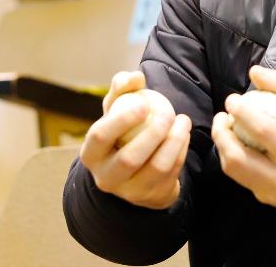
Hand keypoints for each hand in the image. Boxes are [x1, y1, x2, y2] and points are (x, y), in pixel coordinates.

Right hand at [78, 70, 191, 209]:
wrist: (134, 168)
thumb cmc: (121, 129)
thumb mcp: (117, 106)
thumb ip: (123, 86)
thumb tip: (135, 77)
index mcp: (90, 154)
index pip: (100, 137)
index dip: (121, 120)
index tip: (144, 104)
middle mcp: (106, 178)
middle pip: (130, 159)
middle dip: (153, 133)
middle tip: (169, 112)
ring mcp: (129, 192)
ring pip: (156, 168)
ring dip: (174, 142)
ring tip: (183, 120)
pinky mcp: (152, 197)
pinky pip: (171, 174)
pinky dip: (181, 151)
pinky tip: (185, 134)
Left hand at [211, 65, 275, 213]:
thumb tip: (254, 72)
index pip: (264, 132)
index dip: (242, 112)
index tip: (233, 99)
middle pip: (238, 159)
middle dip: (222, 134)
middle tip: (223, 115)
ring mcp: (274, 195)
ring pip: (233, 171)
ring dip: (223, 146)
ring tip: (226, 126)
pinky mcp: (266, 200)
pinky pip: (241, 177)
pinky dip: (233, 156)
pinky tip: (236, 141)